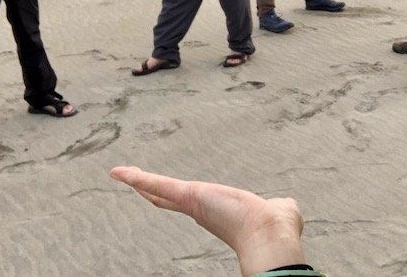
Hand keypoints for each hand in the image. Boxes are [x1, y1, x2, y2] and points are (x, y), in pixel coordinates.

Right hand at [110, 166, 305, 275]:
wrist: (271, 235)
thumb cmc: (277, 227)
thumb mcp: (278, 210)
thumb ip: (279, 207)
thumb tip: (286, 208)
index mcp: (219, 212)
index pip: (192, 203)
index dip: (176, 198)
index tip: (164, 194)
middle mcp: (202, 211)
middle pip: (168, 198)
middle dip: (151, 190)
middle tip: (133, 180)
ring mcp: (193, 204)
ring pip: (159, 190)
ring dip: (138, 180)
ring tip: (120, 172)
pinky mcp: (190, 196)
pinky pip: (158, 185)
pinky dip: (138, 178)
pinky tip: (119, 172)